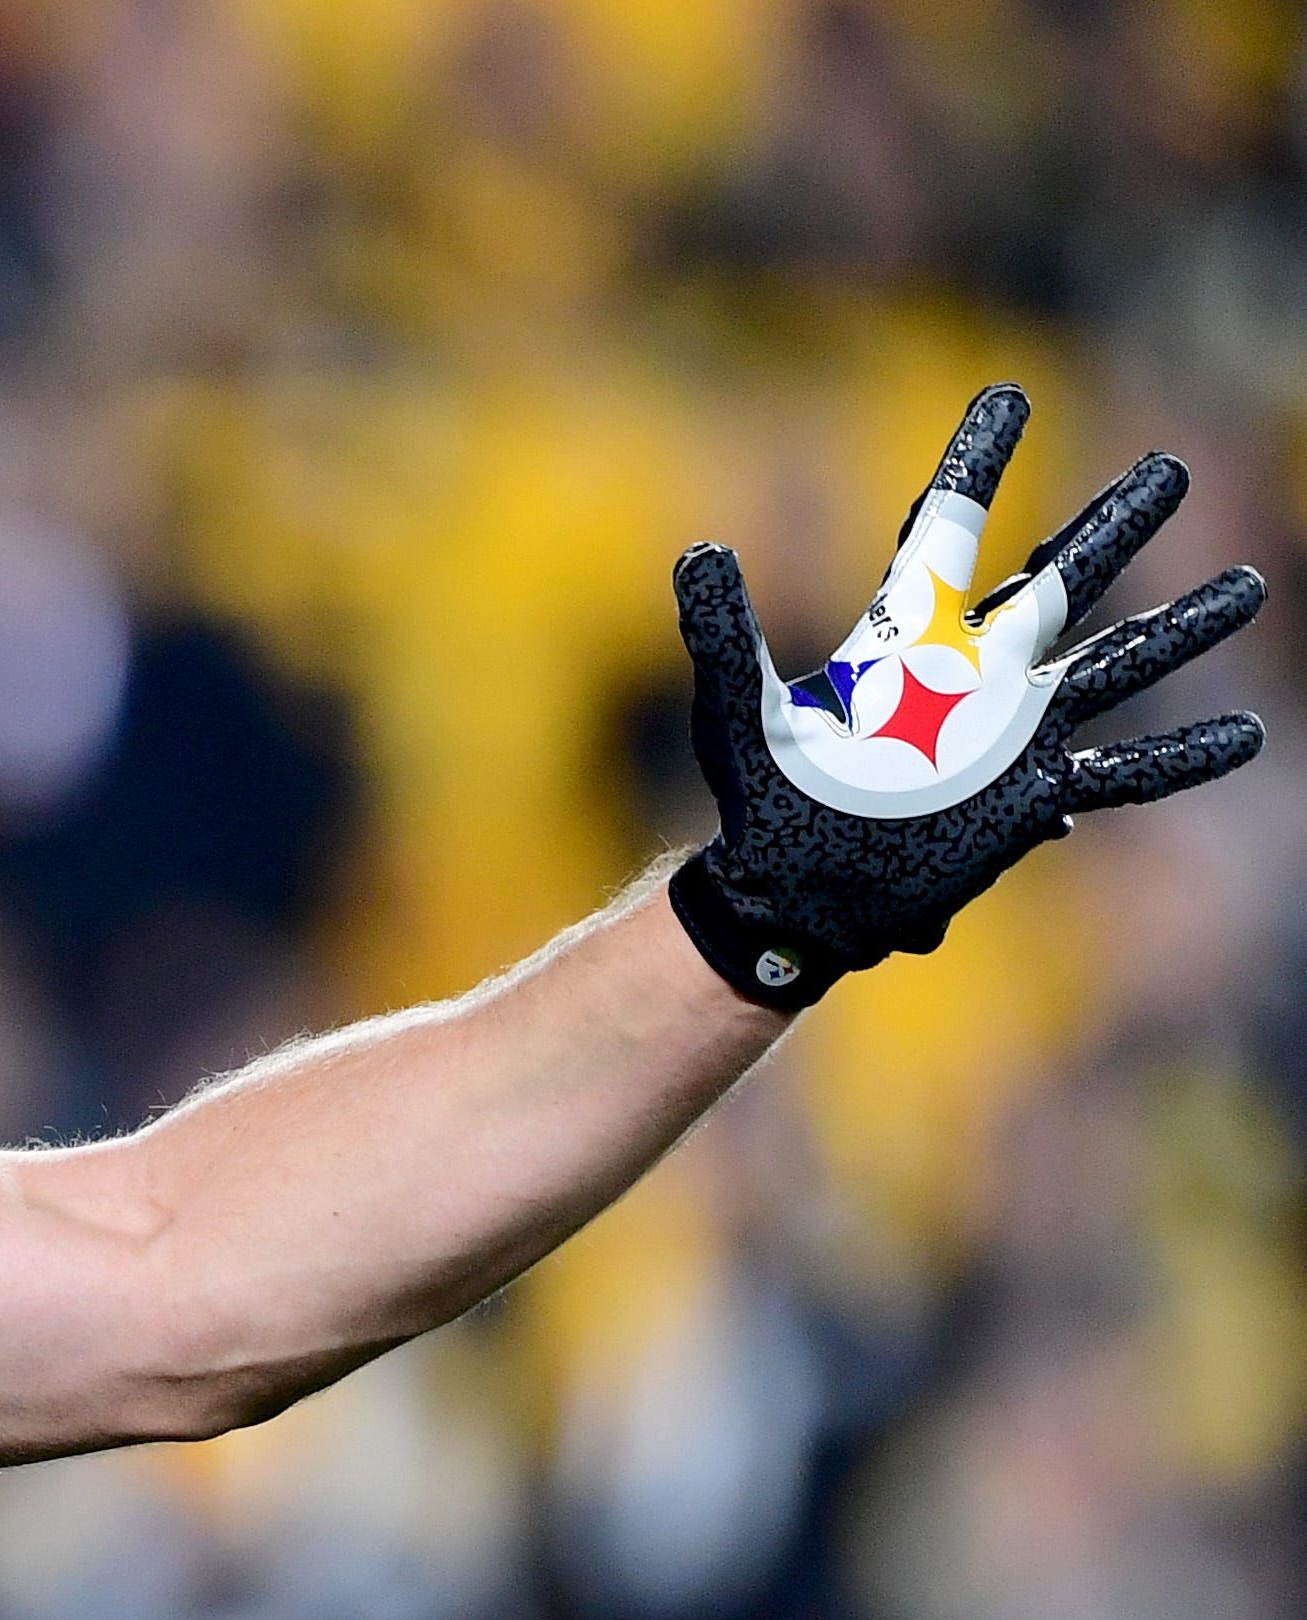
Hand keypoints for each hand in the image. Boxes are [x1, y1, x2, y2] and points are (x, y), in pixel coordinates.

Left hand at [667, 383, 1264, 1009]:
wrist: (795, 895)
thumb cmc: (765, 805)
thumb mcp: (739, 715)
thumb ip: (722, 635)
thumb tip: (699, 552)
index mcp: (907, 641)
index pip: (946, 530)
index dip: (976, 463)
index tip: (1010, 396)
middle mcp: (975, 673)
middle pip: (1060, 581)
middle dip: (1115, 526)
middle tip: (1171, 467)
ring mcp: (1013, 733)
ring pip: (1117, 665)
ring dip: (1182, 628)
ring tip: (1249, 588)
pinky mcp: (1032, 798)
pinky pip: (1122, 774)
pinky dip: (1179, 757)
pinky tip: (1246, 736)